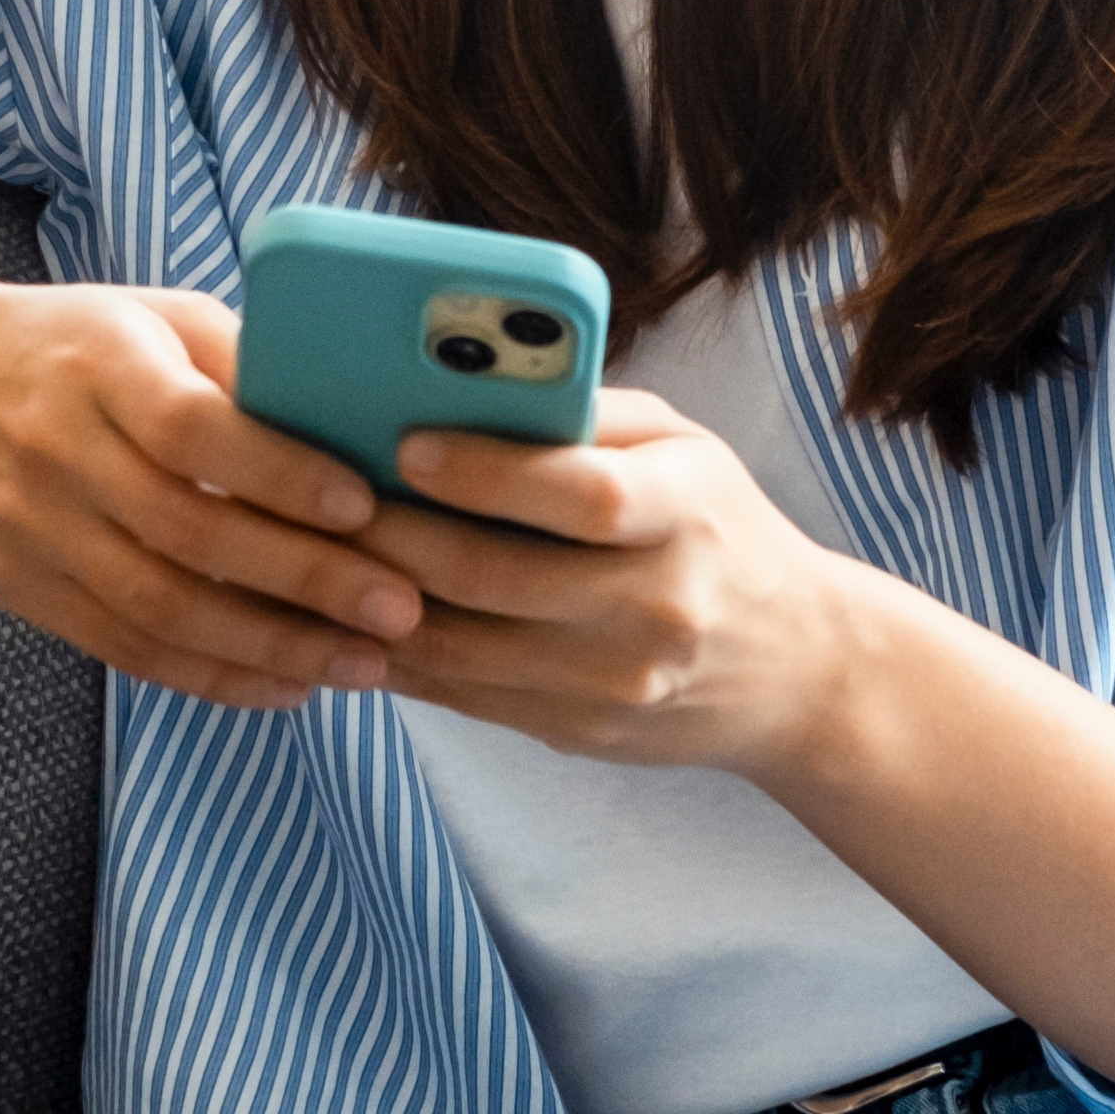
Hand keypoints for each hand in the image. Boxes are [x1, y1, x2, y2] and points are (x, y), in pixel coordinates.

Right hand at [0, 274, 426, 709]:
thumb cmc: (70, 342)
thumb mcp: (151, 316)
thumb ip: (242, 361)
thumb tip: (358, 415)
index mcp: (99, 366)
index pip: (193, 427)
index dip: (279, 472)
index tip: (364, 506)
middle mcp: (58, 451)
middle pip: (187, 530)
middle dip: (304, 579)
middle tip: (399, 608)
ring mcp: (34, 530)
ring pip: (160, 608)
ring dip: (270, 647)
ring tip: (361, 664)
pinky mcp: (24, 590)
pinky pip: (126, 648)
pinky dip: (212, 675)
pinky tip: (286, 686)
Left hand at [362, 389, 870, 777]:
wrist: (797, 669)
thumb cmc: (719, 527)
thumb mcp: (685, 448)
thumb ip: (588, 414)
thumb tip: (459, 382)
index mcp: (686, 514)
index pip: (582, 495)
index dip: (486, 472)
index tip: (406, 444)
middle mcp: (656, 606)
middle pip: (498, 577)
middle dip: (395, 536)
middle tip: (322, 499)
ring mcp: (617, 683)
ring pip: (464, 648)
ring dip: (375, 603)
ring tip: (317, 556)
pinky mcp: (582, 731)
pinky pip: (466, 698)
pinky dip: (399, 658)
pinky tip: (352, 618)